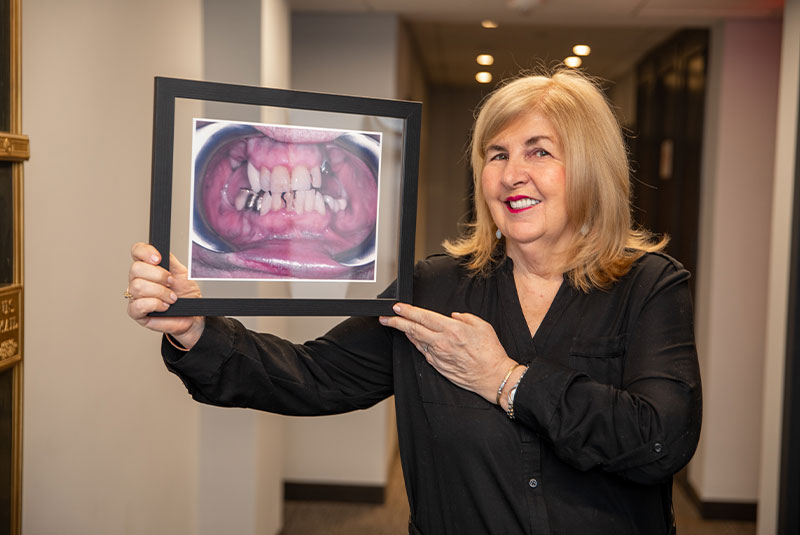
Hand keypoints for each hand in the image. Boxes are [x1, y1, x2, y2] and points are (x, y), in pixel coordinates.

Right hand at [127, 242, 204, 348]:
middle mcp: (138, 280)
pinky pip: (138, 305)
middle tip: (171, 283)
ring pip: (137, 286)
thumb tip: (162, 251)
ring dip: (160, 292)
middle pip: (135, 269)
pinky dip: (155, 304)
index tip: (159, 259)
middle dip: (158, 276)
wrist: (193, 315)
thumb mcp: (182, 273)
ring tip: (172, 298)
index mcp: (147, 267)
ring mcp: (135, 296)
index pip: (136, 251)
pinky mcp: (136, 312)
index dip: (145, 252)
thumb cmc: (187, 295)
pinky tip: (164, 306)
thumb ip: (171, 261)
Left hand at [380, 303, 516, 402]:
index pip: (422, 317)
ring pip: (416, 341)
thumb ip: (465, 317)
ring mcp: (438, 356)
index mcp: (451, 330)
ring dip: (406, 333)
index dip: (407, 311)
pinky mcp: (438, 366)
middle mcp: (441, 343)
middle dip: (396, 322)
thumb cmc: (490, 352)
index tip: (397, 307)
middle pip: (412, 329)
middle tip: (385, 318)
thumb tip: (453, 316)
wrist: (493, 377)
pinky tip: (415, 339)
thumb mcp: (482, 326)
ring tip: (398, 325)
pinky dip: (418, 344)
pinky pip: (424, 353)